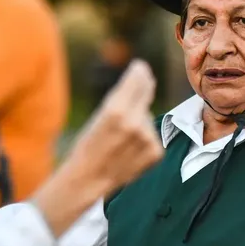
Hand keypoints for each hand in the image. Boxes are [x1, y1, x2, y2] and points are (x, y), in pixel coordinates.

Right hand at [33, 60, 162, 236]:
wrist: (89, 179)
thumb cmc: (89, 145)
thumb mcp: (99, 115)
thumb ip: (121, 98)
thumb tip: (144, 79)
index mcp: (115, 110)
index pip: (137, 79)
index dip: (140, 71)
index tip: (141, 67)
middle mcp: (134, 123)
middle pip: (147, 93)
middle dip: (143, 87)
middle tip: (137, 86)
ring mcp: (147, 139)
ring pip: (148, 117)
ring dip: (140, 121)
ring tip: (122, 138)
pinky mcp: (155, 152)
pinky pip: (152, 135)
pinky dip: (144, 139)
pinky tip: (130, 149)